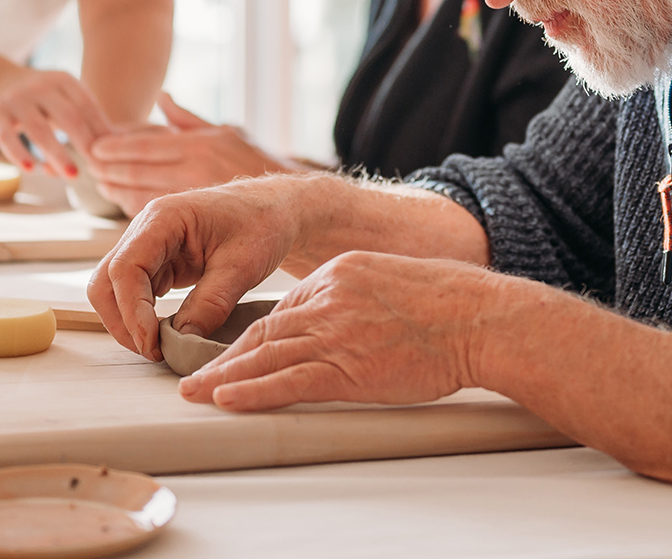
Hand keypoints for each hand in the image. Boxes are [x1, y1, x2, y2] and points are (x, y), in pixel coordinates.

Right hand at [0, 67, 109, 176]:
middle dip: (85, 144)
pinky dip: (19, 154)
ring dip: (58, 154)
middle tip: (98, 169)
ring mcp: (16, 98)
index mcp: (64, 81)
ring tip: (72, 176)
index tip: (113, 157)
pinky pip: (7, 136)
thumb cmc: (44, 100)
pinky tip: (31, 170)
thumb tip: (125, 144)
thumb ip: (90, 120)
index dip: (101, 132)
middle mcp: (40, 86)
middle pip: (69, 117)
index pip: (88, 107)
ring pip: (39, 129)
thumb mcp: (66, 100)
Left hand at [85, 93, 291, 214]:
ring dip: (116, 189)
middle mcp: (196, 173)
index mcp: (201, 146)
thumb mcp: (228, 131)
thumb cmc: (258, 164)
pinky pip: (156, 214)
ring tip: (101, 182)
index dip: (116, 146)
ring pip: (140, 196)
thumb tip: (161, 98)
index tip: (94, 146)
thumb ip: (189, 119)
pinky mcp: (194, 226)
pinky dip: (134, 206)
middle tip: (88, 164)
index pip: (147, 145)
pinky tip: (123, 200)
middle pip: (137, 171)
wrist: (290, 207)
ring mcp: (193, 200)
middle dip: (109, 168)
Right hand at [86, 177, 305, 358]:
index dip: (132, 311)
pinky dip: (142, 316)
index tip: (152, 344)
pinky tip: (164, 334)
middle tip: (152, 351)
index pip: (126, 268)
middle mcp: (147, 229)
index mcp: (164, 218)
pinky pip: (136, 292)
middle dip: (121, 320)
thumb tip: (182, 341)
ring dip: (129, 321)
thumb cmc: (263, 223)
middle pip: (106, 280)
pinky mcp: (159, 262)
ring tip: (159, 347)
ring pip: (115, 289)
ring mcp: (149, 246)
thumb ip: (211, 303)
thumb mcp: (243, 266)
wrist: (277, 210)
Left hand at [179, 253, 495, 411]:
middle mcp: (330, 298)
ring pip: (267, 354)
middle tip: (192, 372)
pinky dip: (253, 390)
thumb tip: (349, 317)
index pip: (285, 308)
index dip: (254, 334)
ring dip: (224, 376)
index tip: (233, 351)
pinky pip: (288, 381)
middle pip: (265, 330)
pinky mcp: (347, 367)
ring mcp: (336, 332)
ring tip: (193, 391)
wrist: (479, 318)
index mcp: (340, 273)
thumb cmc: (452, 304)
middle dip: (225, 355)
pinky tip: (226, 398)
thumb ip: (360, 295)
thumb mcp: (394, 281)